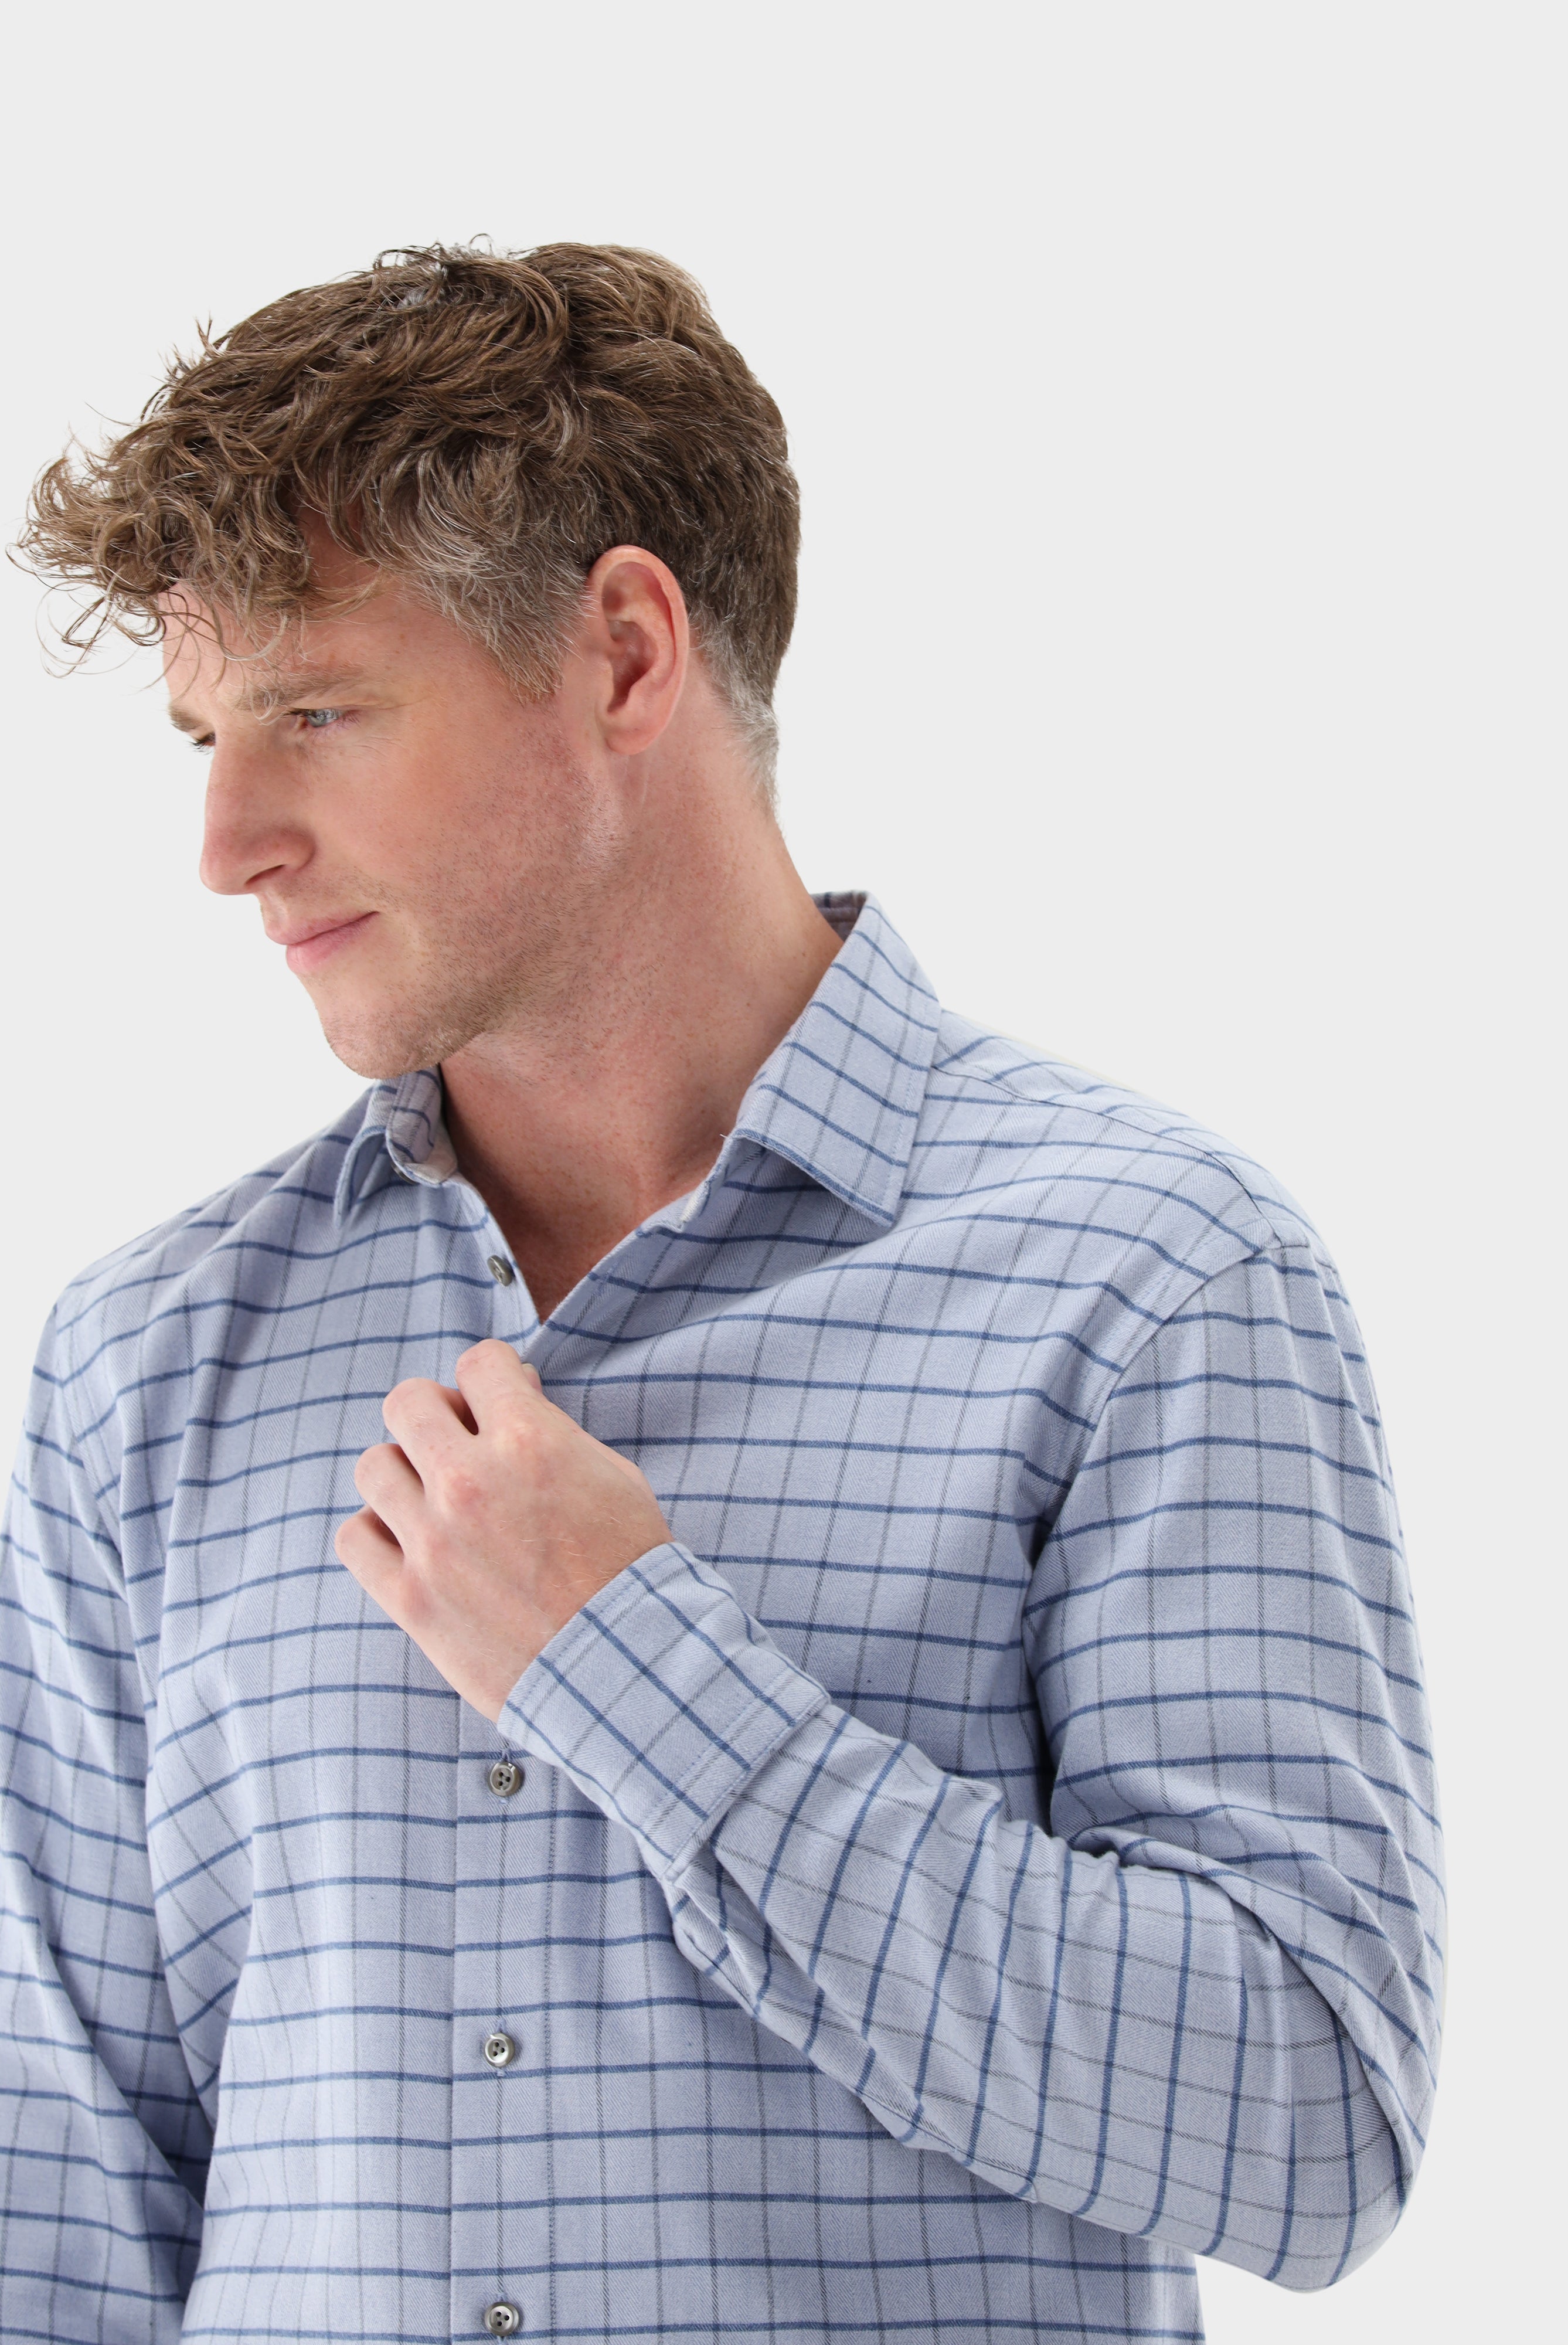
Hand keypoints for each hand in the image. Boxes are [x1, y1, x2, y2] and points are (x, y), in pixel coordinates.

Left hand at [336, 1339, 671, 1719]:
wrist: (624, 1669)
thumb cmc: (630, 1572)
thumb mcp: (614, 1478)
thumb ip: (555, 1431)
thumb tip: (515, 1394)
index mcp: (528, 1440)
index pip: (478, 1363)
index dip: (492, 1374)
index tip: (498, 1396)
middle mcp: (470, 1480)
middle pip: (407, 1402)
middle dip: (436, 1411)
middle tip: (460, 1440)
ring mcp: (432, 1541)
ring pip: (373, 1465)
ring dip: (403, 1472)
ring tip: (432, 1497)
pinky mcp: (410, 1598)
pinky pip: (353, 1538)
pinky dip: (375, 1531)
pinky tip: (408, 1541)